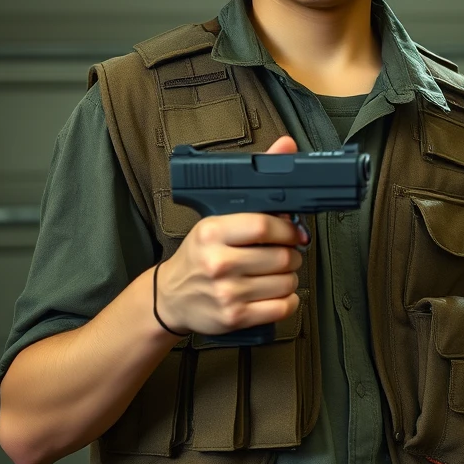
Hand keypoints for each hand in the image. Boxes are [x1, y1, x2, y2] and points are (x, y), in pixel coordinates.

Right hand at [154, 136, 308, 335]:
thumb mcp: (217, 215)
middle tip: (284, 253)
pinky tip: (275, 292)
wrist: (170, 297)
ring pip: (287, 281)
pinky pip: (283, 307)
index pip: (265, 226)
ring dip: (291, 276)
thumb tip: (287, 145)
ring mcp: (227, 293)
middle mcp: (218, 263)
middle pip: (282, 256)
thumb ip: (257, 182)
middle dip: (292, 254)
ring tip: (276, 272)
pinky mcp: (235, 318)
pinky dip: (288, 299)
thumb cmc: (200, 253)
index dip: (288, 229)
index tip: (292, 232)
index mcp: (212, 232)